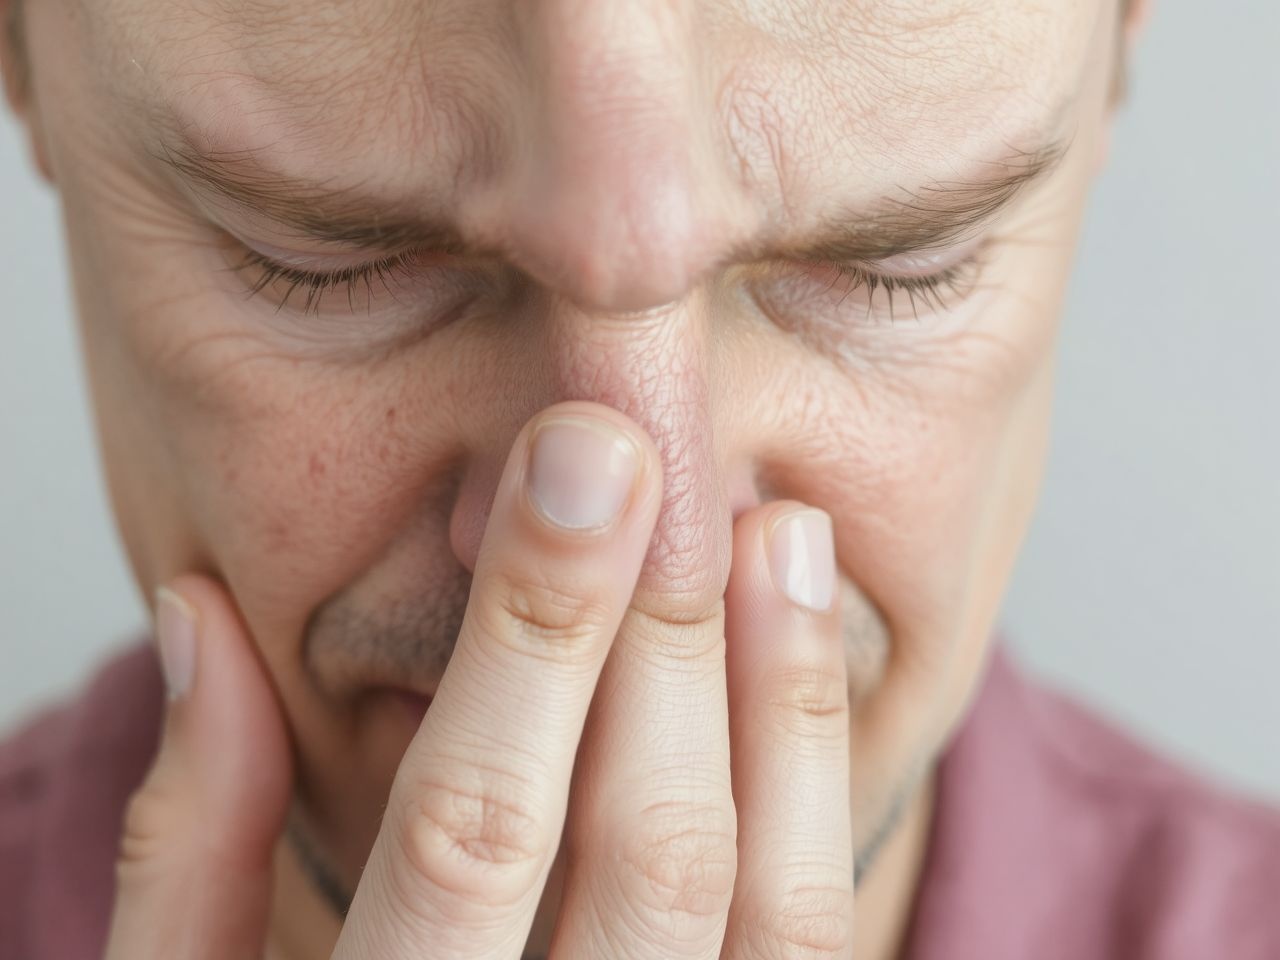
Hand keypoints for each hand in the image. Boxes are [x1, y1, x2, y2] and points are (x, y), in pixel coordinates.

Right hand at [104, 400, 853, 958]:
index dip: (533, 637)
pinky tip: (800, 673)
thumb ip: (191, 849)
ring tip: (781, 534)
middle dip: (666, 640)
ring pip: (773, 915)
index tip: (577, 461)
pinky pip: (814, 953)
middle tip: (676, 459)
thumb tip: (202, 626)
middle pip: (644, 857)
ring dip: (786, 709)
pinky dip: (818, 800)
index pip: (475, 831)